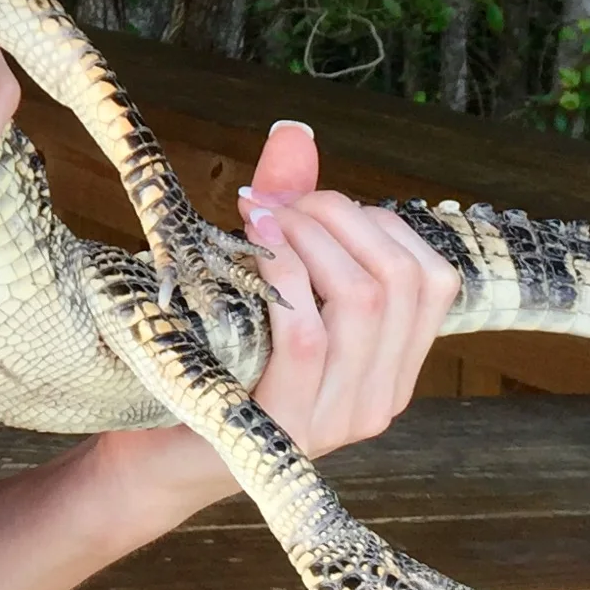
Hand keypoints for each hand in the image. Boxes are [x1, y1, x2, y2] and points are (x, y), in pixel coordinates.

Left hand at [232, 121, 459, 456]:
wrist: (155, 457)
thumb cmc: (212, 361)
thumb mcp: (260, 281)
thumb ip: (288, 214)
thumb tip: (295, 132)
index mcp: (390, 368)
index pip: (434, 279)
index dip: (380, 223)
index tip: (314, 204)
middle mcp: (379, 399)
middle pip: (403, 280)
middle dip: (341, 219)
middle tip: (279, 204)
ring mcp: (339, 420)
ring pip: (364, 300)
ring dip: (309, 239)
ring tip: (260, 219)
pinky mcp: (289, 427)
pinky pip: (308, 333)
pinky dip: (283, 274)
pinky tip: (249, 247)